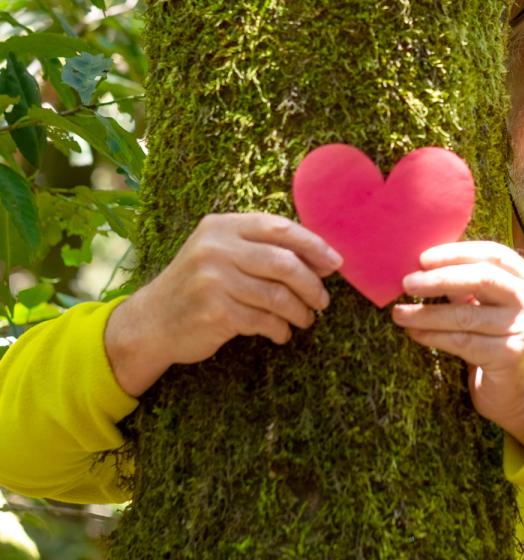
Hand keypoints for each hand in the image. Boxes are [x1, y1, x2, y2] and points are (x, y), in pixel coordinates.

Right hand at [105, 213, 342, 396]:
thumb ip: (261, 247)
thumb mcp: (221, 252)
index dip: (313, 245)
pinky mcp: (215, 312)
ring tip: (306, 319)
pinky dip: (280, 329)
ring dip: (300, 311)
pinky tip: (281, 333)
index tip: (335, 263)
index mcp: (222, 226)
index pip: (279, 228)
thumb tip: (321, 258)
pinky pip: (264, 321)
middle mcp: (216, 248)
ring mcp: (213, 280)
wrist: (152, 322)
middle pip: (284, 263)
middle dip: (312, 284)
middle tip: (323, 300)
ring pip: (278, 295)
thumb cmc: (199, 284)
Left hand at [391, 241, 523, 449]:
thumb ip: (466, 285)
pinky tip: (415, 333)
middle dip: (440, 278)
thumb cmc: (497, 341)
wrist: (519, 392)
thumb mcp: (487, 306)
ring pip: (467, 315)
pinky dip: (434, 336)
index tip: (423, 258)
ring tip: (400, 313)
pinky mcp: (513, 355)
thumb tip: (422, 268)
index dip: (457, 253)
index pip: (493, 254)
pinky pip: (463, 341)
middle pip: (483, 278)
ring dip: (427, 313)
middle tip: (408, 283)